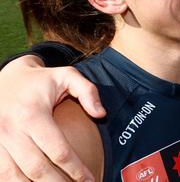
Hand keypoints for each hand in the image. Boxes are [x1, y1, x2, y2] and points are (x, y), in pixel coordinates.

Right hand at [0, 55, 104, 180]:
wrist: (5, 76)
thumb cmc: (40, 80)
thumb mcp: (67, 76)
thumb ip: (88, 92)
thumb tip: (101, 114)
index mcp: (32, 114)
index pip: (58, 151)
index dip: (76, 170)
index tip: (89, 179)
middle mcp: (10, 129)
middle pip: (37, 169)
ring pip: (14, 177)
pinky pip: (0, 173)